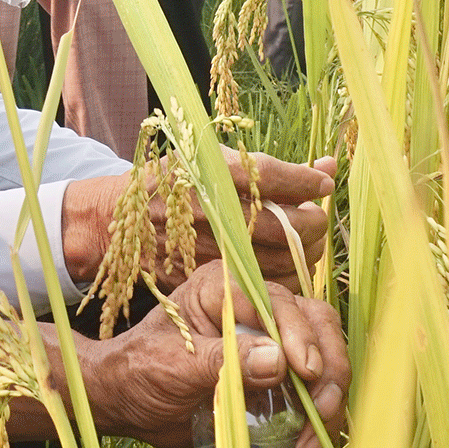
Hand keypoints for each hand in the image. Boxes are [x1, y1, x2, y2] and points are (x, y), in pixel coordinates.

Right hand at [60, 153, 336, 288]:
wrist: (119, 222)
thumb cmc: (171, 185)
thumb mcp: (212, 163)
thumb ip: (272, 169)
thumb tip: (329, 166)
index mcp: (214, 173)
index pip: (278, 177)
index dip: (309, 182)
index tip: (322, 183)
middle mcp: (215, 211)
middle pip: (288, 225)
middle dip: (313, 223)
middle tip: (315, 218)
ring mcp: (212, 248)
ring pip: (280, 259)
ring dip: (302, 252)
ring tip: (301, 241)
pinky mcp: (206, 277)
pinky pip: (259, 285)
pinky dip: (278, 277)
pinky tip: (279, 265)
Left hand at [86, 261, 348, 447]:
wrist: (128, 402)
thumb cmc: (140, 370)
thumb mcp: (174, 364)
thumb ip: (223, 361)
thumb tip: (279, 360)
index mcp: (226, 287)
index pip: (278, 302)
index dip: (299, 334)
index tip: (305, 372)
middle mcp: (256, 307)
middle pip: (317, 325)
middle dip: (328, 370)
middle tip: (321, 411)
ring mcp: (272, 341)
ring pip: (324, 359)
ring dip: (329, 401)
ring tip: (309, 447)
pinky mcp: (278, 376)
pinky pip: (313, 392)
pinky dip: (318, 420)